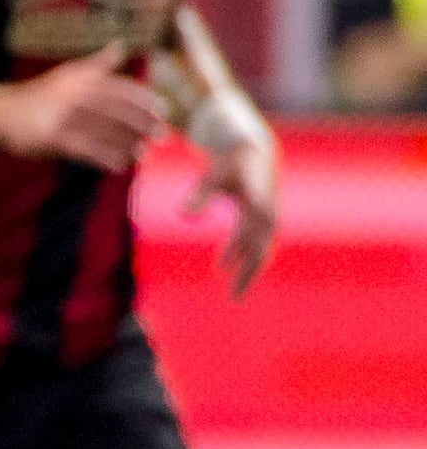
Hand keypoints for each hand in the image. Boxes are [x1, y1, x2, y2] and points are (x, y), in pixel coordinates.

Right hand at [0, 48, 167, 170]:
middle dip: (141, 124)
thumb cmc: (40, 94)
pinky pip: (87, 150)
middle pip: (116, 111)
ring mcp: (63, 118)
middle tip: (161, 135)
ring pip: (104, 132)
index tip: (163, 110)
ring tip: (142, 153)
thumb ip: (97, 63)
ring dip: (127, 144)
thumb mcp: (68, 74)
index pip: (118, 88)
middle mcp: (73, 96)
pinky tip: (120, 165)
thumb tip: (120, 45)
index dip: (143, 99)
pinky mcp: (53, 139)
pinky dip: (106, 158)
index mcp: (80, 80)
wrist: (2, 113)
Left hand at [183, 134, 278, 297]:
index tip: (229, 267)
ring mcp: (266, 216)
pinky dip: (242, 256)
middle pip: (260, 248)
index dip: (245, 244)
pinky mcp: (260, 219)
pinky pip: (254, 243)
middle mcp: (266, 211)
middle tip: (234, 298)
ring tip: (234, 293)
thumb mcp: (213, 176)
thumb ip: (200, 195)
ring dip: (248, 270)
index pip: (255, 226)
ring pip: (259, 250)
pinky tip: (224, 265)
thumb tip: (181, 216)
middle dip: (248, 273)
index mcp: (258, 199)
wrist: (253, 150)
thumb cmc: (230, 163)